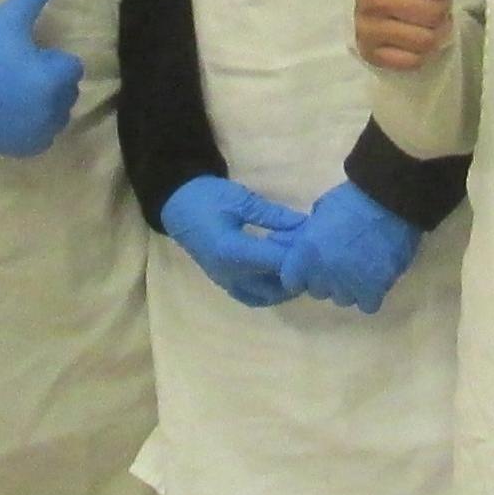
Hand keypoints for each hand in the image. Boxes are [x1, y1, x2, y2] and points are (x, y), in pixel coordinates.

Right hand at [0, 0, 81, 157]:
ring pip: (57, 115)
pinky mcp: (25, 147)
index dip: (51, 60)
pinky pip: (43, 136)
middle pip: (66, 92)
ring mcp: (39, 132)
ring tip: (16, 92)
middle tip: (20, 73)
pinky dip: (35, 126)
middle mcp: (52, 111)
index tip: (29, 56)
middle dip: (50, 82)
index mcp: (54, 80)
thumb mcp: (11, 17)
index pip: (72, 68)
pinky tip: (14, 111)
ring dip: (45, 104)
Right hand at [160, 177, 306, 305]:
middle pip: (276, 287)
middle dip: (296, 274)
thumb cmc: (207, 198)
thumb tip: (305, 225)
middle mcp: (230, 274)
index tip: (316, 243)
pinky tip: (279, 274)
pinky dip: (269, 291)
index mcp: (234, 252)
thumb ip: (275, 216)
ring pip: (265, 297)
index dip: (301, 255)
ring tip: (296, 264)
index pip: (278, 262)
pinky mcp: (224, 282)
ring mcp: (225, 282)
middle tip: (309, 255)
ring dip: (285, 286)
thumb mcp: (242, 200)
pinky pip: (252, 297)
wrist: (177, 204)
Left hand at [284, 182, 422, 312]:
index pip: (291, 282)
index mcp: (305, 255)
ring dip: (349, 287)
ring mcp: (349, 286)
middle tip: (340, 261)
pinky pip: (367, 304)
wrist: (390, 202)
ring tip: (362, 267)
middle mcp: (323, 276)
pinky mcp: (375, 291)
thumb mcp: (320, 210)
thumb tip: (307, 242)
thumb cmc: (352, 199)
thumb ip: (310, 233)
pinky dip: (371, 295)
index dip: (301, 274)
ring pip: (343, 299)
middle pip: (318, 291)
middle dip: (326, 278)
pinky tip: (376, 278)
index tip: (310, 265)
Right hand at [355, 0, 457, 71]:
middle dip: (441, 10)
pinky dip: (419, 54)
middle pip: (435, 13)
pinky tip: (410, 40)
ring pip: (426, 39)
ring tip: (422, 23)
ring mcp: (366, 26)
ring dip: (434, 33)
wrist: (374, 10)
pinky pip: (413, 60)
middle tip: (428, 3)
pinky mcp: (370, 53)